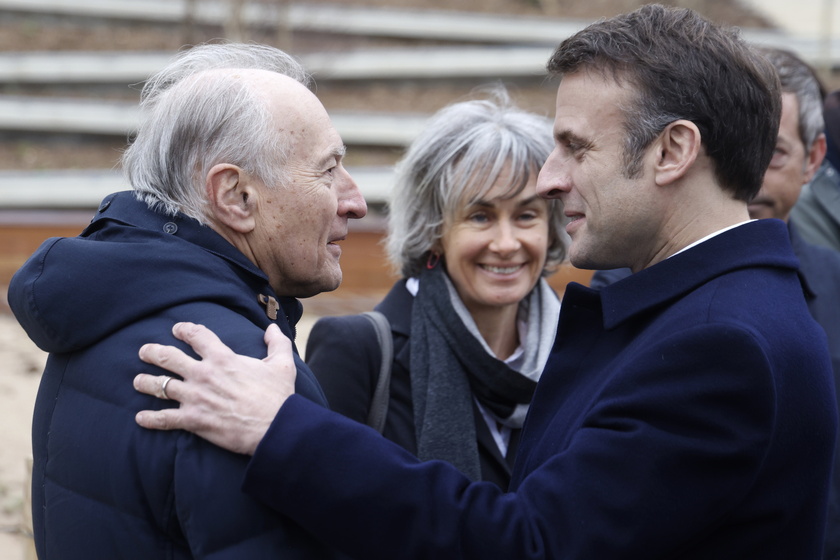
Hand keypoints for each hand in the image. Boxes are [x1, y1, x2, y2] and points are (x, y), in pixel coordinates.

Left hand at [133, 322, 295, 454]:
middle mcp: (204, 375)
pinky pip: (165, 419)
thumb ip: (277, 343)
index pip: (197, 336)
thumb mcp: (282, 364)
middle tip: (144, 351)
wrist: (274, 427)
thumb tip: (271, 329)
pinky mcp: (194, 420)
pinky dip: (150, 419)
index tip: (178, 329)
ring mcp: (196, 398)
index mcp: (223, 358)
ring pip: (160, 386)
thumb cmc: (278, 396)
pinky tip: (140, 418)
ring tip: (137, 381)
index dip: (185, 329)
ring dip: (146, 382)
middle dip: (152, 352)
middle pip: (168, 357)